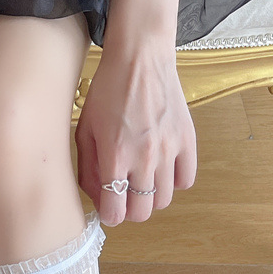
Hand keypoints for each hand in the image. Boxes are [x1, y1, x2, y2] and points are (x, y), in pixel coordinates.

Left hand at [75, 37, 196, 226]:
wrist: (139, 58)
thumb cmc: (107, 92)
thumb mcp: (85, 130)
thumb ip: (88, 169)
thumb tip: (98, 197)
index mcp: (114, 158)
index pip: (115, 213)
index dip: (110, 215)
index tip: (108, 207)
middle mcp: (144, 158)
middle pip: (142, 213)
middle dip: (130, 210)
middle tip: (124, 195)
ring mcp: (168, 150)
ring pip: (163, 200)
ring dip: (150, 197)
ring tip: (142, 179)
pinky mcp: (187, 140)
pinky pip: (186, 180)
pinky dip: (174, 181)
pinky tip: (162, 169)